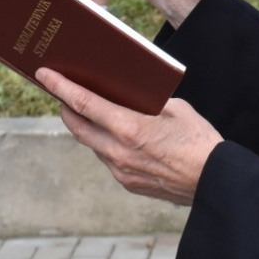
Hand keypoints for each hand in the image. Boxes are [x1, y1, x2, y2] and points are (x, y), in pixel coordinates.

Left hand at [38, 68, 218, 204]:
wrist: (214, 181)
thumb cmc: (199, 140)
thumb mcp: (176, 109)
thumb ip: (147, 103)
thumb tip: (130, 98)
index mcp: (129, 127)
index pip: (84, 103)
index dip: (61, 87)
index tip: (44, 75)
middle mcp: (118, 151)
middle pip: (77, 126)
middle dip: (66, 107)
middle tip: (62, 93)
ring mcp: (121, 170)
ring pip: (91, 144)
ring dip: (86, 127)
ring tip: (89, 112)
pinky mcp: (128, 183)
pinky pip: (107, 159)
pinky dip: (105, 144)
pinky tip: (116, 136)